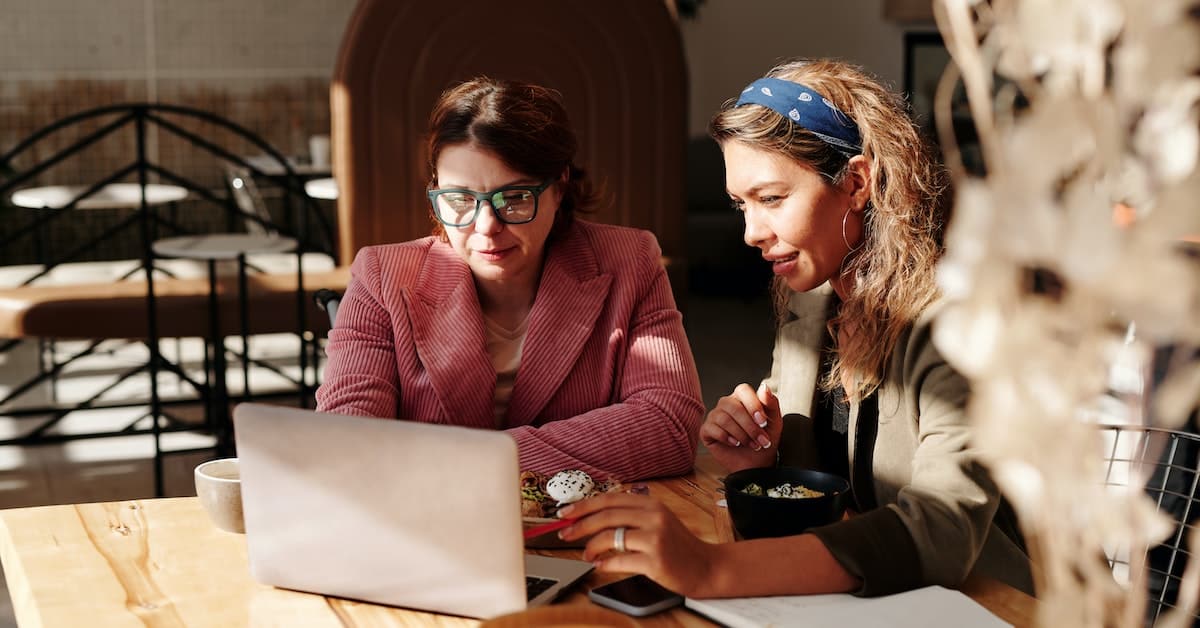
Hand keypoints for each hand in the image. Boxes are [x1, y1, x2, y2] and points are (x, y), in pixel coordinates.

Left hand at [557, 493, 718, 596]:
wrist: (706, 566)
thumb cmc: (677, 546)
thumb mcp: (657, 521)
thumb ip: (631, 516)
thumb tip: (591, 518)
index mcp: (651, 504)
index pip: (610, 499)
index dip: (584, 505)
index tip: (565, 513)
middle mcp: (654, 517)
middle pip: (607, 516)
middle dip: (580, 525)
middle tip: (565, 534)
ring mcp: (655, 539)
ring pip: (610, 537)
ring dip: (591, 547)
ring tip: (586, 554)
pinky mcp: (655, 561)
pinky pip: (620, 561)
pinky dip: (605, 565)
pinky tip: (601, 566)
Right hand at [699, 383, 781, 471]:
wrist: (756, 465)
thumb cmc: (764, 442)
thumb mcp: (775, 423)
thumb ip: (772, 403)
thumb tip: (764, 386)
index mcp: (742, 398)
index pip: (743, 390)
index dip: (753, 405)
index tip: (763, 422)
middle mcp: (726, 404)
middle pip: (732, 405)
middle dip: (749, 425)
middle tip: (761, 440)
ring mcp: (715, 417)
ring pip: (723, 418)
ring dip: (741, 434)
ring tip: (751, 444)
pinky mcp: (706, 431)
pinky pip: (712, 428)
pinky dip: (726, 438)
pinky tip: (735, 444)